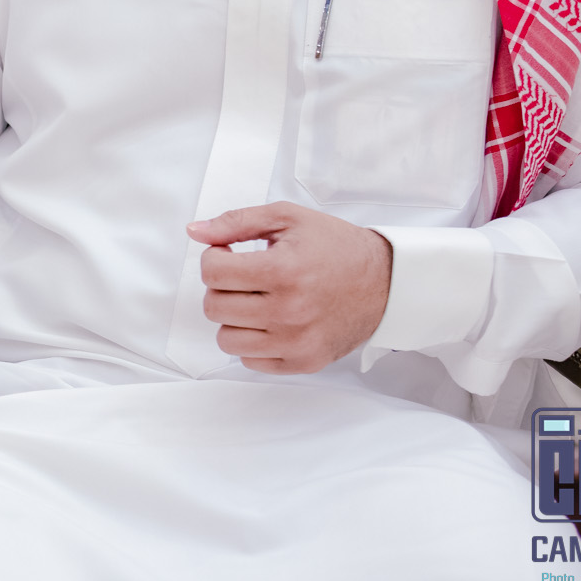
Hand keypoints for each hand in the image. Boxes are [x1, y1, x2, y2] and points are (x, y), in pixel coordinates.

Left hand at [187, 202, 391, 373]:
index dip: (215, 257)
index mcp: (282, 271)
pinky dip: (254, 341)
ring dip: (234, 317)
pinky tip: (272, 320)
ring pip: (227, 339)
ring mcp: (296, 342)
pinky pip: (250, 361)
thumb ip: (236, 222)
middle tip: (246, 276)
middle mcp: (288, 312)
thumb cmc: (336, 247)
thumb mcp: (287, 219)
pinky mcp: (304, 362)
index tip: (231, 253)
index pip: (212, 273)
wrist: (385, 281)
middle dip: (223, 287)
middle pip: (214, 307)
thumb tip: (195, 231)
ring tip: (257, 299)